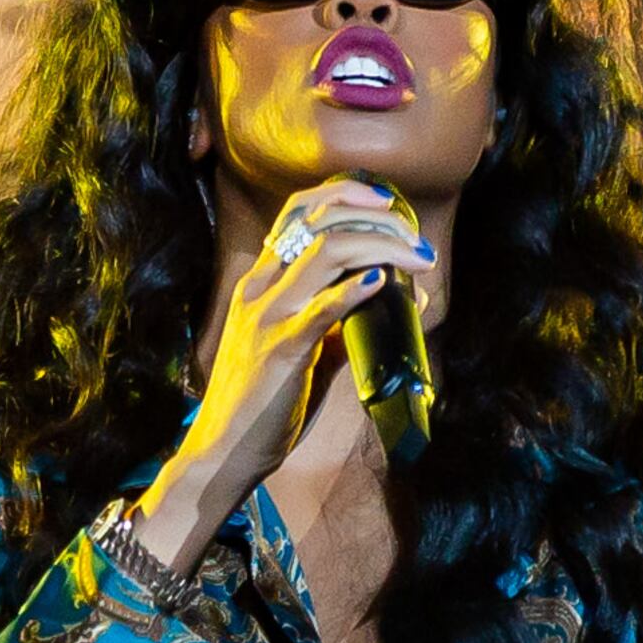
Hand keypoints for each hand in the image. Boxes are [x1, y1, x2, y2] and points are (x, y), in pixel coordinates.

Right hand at [132, 178, 432, 557]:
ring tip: (418, 258)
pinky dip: (357, 289)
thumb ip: (346, 321)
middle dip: (376, 217)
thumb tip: (403, 299)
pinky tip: (384, 282)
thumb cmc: (267, 402)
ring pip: (326, 251)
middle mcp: (260, 287)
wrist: (225, 450)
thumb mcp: (308, 350)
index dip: (343, 193)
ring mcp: (267, 315)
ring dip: (382, 245)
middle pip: (318, 220)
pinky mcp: (281, 348)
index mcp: (260, 282)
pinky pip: (322, 307)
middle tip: (415, 236)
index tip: (386, 201)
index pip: (298, 211)